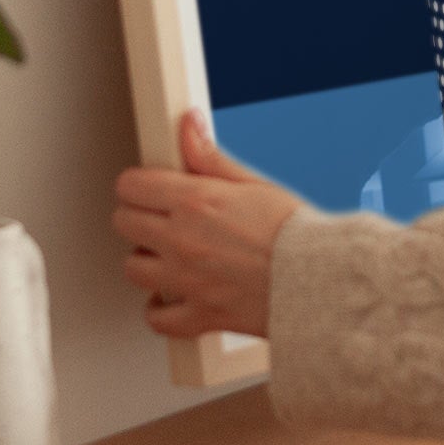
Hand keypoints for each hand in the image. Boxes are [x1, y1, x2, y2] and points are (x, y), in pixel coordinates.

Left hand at [111, 111, 301, 340]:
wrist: (320, 280)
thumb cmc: (294, 233)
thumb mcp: (251, 183)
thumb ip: (209, 157)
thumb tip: (188, 126)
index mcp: (195, 202)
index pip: (132, 186)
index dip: (138, 183)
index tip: (148, 187)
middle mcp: (182, 240)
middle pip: (124, 223)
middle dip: (138, 216)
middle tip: (159, 217)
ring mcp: (186, 280)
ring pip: (133, 269)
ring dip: (146, 260)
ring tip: (168, 254)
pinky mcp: (198, 314)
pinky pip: (157, 318)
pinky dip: (159, 309)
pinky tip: (171, 296)